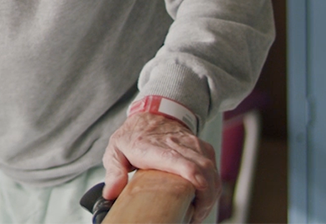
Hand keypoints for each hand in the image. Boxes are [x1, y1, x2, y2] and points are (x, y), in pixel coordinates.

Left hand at [102, 112, 219, 223]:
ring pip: (212, 172)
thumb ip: (114, 172)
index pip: (183, 163)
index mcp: (154, 148)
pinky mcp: (204, 149)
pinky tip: (203, 200)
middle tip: (193, 216)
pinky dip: (213, 188)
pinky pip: (215, 170)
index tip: (194, 203)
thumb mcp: (116, 150)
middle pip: (204, 171)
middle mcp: (178, 145)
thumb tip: (111, 194)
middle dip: (205, 199)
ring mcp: (194, 146)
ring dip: (210, 196)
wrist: (154, 112)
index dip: (195, 181)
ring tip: (198, 212)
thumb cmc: (134, 134)